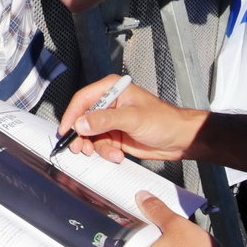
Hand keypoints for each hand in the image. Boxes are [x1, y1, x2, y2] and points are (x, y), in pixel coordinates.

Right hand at [57, 74, 197, 162]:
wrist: (180, 140)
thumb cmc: (164, 121)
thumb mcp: (133, 118)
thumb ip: (105, 120)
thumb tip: (81, 123)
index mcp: (112, 90)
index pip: (83, 100)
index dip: (72, 115)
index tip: (66, 131)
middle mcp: (108, 104)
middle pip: (82, 119)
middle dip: (81, 136)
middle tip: (81, 148)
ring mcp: (111, 121)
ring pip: (90, 135)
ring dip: (96, 147)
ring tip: (108, 154)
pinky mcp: (115, 136)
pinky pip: (100, 145)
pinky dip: (106, 153)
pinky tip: (118, 156)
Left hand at [133, 192, 220, 246]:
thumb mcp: (177, 225)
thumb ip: (158, 210)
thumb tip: (142, 198)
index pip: (127, 224)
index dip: (133, 209)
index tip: (139, 198)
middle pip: (140, 235)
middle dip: (148, 220)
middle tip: (157, 205)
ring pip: (152, 245)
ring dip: (159, 232)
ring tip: (172, 219)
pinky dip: (168, 245)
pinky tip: (179, 237)